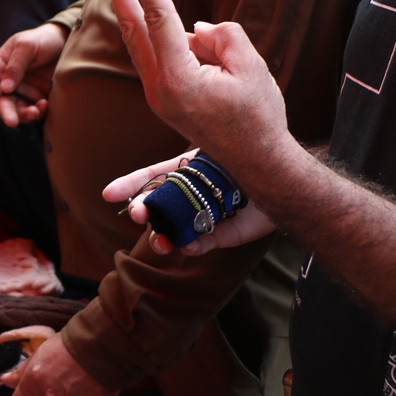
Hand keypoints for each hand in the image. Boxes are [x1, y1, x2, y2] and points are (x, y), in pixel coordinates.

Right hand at [0, 22, 66, 125]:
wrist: (67, 42)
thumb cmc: (43, 40)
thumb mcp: (27, 46)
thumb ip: (15, 65)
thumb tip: (4, 88)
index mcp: (0, 66)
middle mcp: (9, 81)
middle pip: (1, 102)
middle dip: (5, 113)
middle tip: (12, 121)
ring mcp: (24, 90)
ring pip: (17, 110)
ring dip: (24, 115)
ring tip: (36, 110)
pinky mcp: (38, 98)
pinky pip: (34, 111)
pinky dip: (37, 112)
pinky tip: (45, 104)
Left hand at [6, 332, 114, 394]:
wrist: (100, 345)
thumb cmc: (68, 347)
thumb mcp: (40, 355)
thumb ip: (21, 372)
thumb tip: (4, 380)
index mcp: (32, 384)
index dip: (25, 394)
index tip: (33, 390)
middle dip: (46, 392)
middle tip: (58, 382)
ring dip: (64, 392)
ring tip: (72, 385)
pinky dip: (78, 394)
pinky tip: (81, 389)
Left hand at [99, 0, 295, 178]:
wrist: (258, 163)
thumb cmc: (260, 116)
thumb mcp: (252, 67)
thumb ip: (223, 36)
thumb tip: (195, 28)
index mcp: (179, 79)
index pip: (158, 19)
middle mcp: (159, 88)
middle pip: (133, 29)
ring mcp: (156, 96)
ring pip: (144, 45)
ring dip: (145, 18)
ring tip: (188, 30)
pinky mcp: (162, 99)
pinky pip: (157, 59)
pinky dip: (164, 40)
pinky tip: (196, 49)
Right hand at [100, 150, 277, 254]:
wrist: (286, 180)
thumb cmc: (252, 156)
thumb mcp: (217, 151)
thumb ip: (195, 159)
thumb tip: (174, 166)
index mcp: (186, 171)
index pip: (150, 177)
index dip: (129, 185)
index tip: (109, 194)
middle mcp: (190, 195)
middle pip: (157, 205)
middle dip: (142, 212)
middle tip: (137, 216)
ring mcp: (202, 216)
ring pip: (172, 230)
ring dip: (160, 237)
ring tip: (159, 242)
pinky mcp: (219, 235)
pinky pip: (199, 244)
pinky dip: (190, 246)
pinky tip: (185, 245)